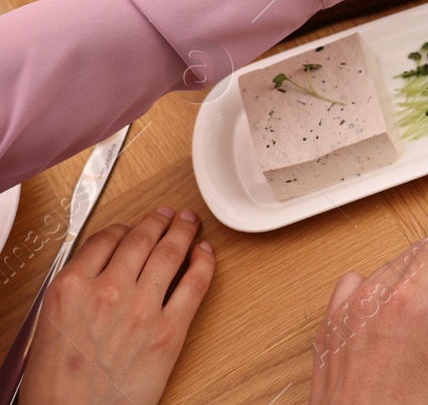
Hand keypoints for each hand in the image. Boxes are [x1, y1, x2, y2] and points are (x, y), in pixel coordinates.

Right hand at [21, 207, 214, 404]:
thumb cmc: (58, 385)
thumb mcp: (51, 324)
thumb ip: (76, 290)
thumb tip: (102, 267)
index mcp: (70, 288)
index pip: (105, 239)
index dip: (124, 228)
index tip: (133, 227)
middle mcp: (108, 291)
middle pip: (140, 239)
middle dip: (157, 221)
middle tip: (167, 214)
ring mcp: (142, 309)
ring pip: (170, 252)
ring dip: (183, 230)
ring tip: (188, 222)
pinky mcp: (170, 330)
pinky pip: (195, 282)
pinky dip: (204, 261)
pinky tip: (205, 251)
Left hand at [309, 230, 427, 404]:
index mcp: (412, 298)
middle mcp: (376, 295)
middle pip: (424, 251)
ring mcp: (349, 308)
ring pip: (395, 266)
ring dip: (417, 286)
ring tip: (426, 333)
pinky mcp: (332, 323)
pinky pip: (360, 284)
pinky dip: (381, 296)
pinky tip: (393, 327)